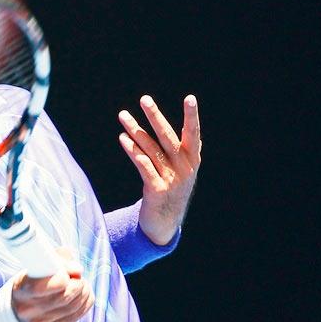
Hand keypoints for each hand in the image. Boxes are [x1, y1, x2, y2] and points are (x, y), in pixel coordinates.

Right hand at [11, 250, 93, 321]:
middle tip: (77, 276)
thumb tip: (77, 268)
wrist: (17, 316)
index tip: (67, 271)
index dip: (63, 275)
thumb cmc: (30, 285)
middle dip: (78, 283)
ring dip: (84, 291)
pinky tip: (83, 295)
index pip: (47, 285)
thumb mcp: (34, 270)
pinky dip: (86, 301)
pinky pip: (78, 314)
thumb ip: (54, 260)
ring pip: (75, 305)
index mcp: (22, 289)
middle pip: (66, 296)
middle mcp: (29, 309)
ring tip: (81, 284)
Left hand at [118, 94, 201, 244]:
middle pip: (167, 137)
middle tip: (144, 99)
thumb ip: (188, 155)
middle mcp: (184, 168)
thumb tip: (197, 136)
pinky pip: (143, 165)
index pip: (193, 133)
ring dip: (135, 130)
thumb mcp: (185, 173)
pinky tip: (123, 139)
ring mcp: (171, 179)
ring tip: (123, 115)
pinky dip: (133, 151)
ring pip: (150, 148)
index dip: (192, 116)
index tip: (190, 98)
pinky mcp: (156, 189)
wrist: (165, 223)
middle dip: (155, 116)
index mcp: (193, 160)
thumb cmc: (173, 191)